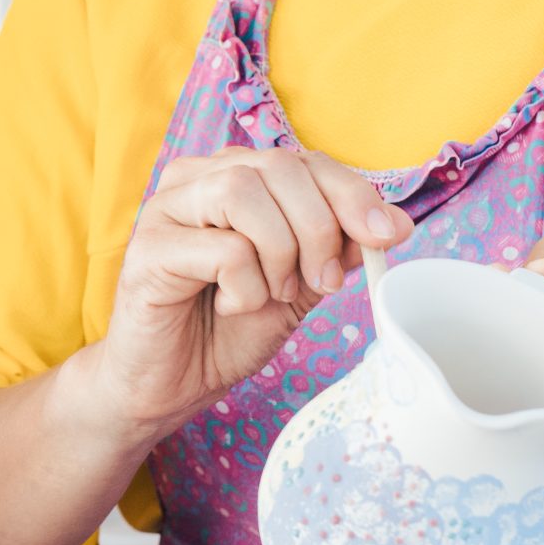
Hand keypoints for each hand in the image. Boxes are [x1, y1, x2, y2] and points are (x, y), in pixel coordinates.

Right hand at [85, 146, 412, 439]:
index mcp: (235, 175)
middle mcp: (197, 179)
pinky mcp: (147, 249)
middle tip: (322, 283)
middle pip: (278, 167)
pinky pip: (223, 248)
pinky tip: (231, 306)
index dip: (352, 192)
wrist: (172, 384)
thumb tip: (396, 222)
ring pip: (244, 192)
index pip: (306, 160)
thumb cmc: (228, 330)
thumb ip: (338, 249)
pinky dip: (246, 287)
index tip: (387, 236)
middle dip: (319, 228)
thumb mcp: (301, 286)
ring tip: (274, 294)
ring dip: (280, 253)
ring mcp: (166, 209)